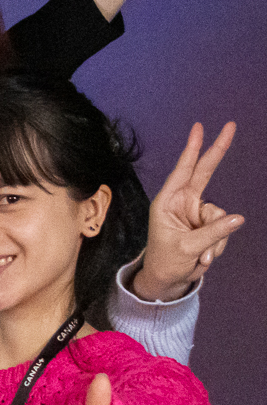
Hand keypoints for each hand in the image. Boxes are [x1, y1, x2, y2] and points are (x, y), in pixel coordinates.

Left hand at [131, 121, 242, 300]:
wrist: (169, 278)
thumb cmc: (167, 261)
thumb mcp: (187, 248)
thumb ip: (213, 233)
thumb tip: (238, 218)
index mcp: (167, 202)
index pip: (183, 171)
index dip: (193, 149)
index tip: (200, 127)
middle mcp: (182, 202)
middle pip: (204, 172)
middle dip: (217, 150)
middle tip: (231, 126)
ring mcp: (196, 212)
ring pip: (220, 215)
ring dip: (214, 239)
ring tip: (199, 255)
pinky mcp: (208, 224)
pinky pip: (224, 228)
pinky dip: (217, 245)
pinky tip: (202, 257)